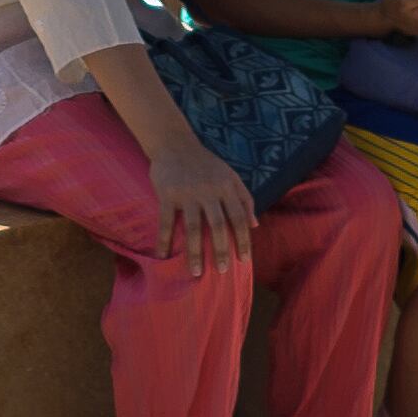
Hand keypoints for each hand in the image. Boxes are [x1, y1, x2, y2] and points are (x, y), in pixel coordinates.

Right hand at [146, 134, 255, 272]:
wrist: (175, 143)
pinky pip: (166, 222)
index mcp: (226, 187)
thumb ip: (245, 198)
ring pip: (193, 228)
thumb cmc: (206, 163)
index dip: (243, 240)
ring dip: (195, 252)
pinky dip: (164, 241)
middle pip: (217, 226)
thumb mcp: (230, 176)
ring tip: (196, 272)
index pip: (238, 217)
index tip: (244, 260)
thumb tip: (255, 225)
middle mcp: (209, 191)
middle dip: (221, 250)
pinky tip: (162, 257)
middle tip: (223, 271)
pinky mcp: (168, 194)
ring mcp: (187, 194)